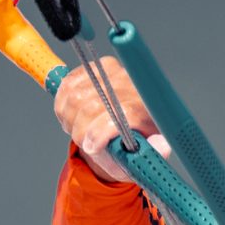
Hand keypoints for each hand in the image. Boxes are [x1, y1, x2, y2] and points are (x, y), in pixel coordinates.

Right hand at [53, 56, 169, 183]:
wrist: (131, 126)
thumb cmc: (137, 145)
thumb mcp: (146, 158)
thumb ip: (152, 154)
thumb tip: (162, 148)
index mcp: (146, 109)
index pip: (121, 114)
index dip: (100, 132)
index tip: (91, 147)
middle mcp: (131, 85)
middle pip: (92, 106)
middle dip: (80, 131)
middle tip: (83, 143)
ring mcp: (112, 72)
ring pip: (75, 97)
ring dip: (69, 119)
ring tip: (77, 131)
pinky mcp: (94, 67)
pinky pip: (67, 86)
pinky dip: (62, 106)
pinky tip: (72, 117)